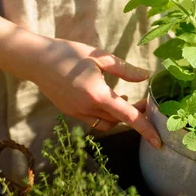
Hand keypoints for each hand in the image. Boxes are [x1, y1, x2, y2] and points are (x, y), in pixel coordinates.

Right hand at [30, 38, 160, 147]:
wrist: (37, 60)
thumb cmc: (69, 53)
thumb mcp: (100, 56)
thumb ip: (124, 69)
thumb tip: (144, 77)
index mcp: (98, 95)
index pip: (128, 117)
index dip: (145, 129)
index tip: (158, 142)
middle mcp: (88, 108)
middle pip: (119, 121)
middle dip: (135, 115)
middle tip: (145, 101)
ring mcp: (77, 113)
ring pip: (106, 123)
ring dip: (119, 116)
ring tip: (127, 99)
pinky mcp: (70, 112)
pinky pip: (93, 120)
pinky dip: (105, 115)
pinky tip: (107, 99)